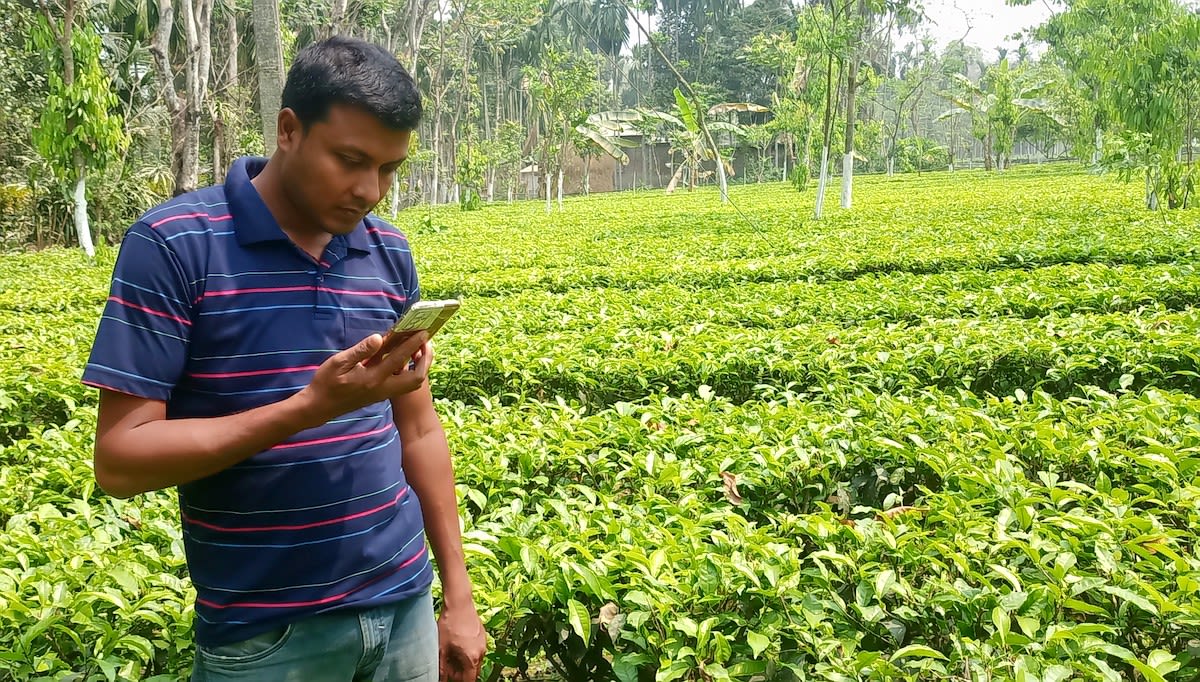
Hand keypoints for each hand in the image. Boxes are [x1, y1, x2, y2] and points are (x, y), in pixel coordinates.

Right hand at [295, 330, 430, 424]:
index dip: (413, 343)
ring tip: (419, 348)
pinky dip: (410, 371)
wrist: (320, 407)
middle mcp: (383, 388)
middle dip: (425, 359)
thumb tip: (379, 338)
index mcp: (373, 378)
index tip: (422, 331)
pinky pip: (404, 384)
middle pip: (416, 378)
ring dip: (420, 366)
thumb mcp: (339, 362)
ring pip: (412, 383)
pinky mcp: (381, 395)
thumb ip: (361, 350)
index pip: (399, 358)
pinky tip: (404, 358)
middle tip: (425, 341)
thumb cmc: (326, 383)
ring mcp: (384, 393)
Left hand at [438, 603, 486, 681]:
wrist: (459, 602)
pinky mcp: (482, 634)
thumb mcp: (442, 649)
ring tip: (451, 652)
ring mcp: (483, 643)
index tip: (450, 676)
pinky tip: (457, 643)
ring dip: (465, 661)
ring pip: (475, 659)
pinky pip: (477, 649)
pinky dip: (469, 651)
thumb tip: (441, 679)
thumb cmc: (450, 624)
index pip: (469, 680)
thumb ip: (442, 668)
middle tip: (448, 665)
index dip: (458, 680)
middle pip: (473, 671)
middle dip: (461, 672)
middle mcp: (481, 652)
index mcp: (472, 658)